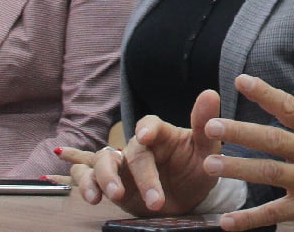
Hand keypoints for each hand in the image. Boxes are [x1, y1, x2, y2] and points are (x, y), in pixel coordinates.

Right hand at [61, 90, 220, 215]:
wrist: (187, 197)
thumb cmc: (196, 168)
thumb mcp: (206, 151)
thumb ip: (205, 125)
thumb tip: (210, 93)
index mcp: (161, 135)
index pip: (150, 124)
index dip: (147, 129)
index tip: (146, 137)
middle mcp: (138, 147)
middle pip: (133, 154)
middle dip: (143, 177)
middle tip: (156, 201)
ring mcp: (121, 164)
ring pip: (102, 161)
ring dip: (105, 177)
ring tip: (114, 196)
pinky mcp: (108, 181)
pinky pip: (87, 176)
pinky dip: (83, 182)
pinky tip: (91, 197)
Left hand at [201, 64, 293, 231]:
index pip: (289, 107)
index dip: (265, 93)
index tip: (241, 80)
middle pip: (271, 139)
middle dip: (240, 132)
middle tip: (211, 127)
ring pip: (268, 173)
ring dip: (238, 169)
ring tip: (209, 165)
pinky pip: (274, 213)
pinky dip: (250, 219)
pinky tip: (227, 221)